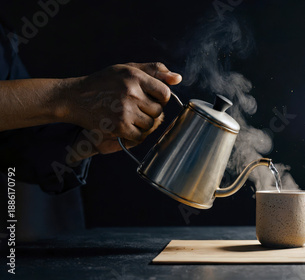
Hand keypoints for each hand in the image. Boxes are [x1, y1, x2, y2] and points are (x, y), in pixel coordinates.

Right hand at [64, 62, 181, 158]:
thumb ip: (154, 71)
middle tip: (137, 108)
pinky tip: (125, 126)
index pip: (165, 93)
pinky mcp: (119, 126)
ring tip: (131, 116)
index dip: (161, 98)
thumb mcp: (127, 68)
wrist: (75, 97)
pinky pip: (139, 136)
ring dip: (144, 124)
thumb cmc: (104, 82)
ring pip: (150, 124)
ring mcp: (125, 110)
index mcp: (135, 76)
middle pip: (158, 111)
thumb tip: (178, 79)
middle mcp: (131, 92)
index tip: (152, 98)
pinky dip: (135, 134)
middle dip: (151, 111)